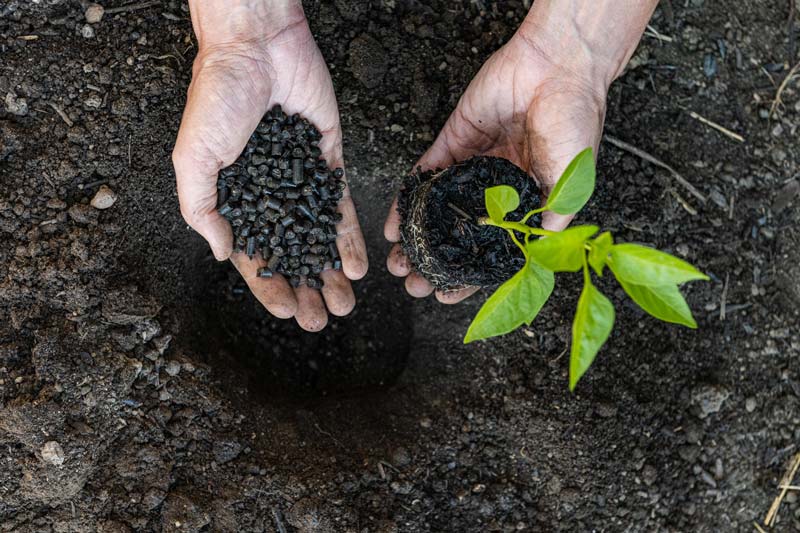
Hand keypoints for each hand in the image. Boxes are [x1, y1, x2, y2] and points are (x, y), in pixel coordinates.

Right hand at [173, 1, 367, 330]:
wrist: (255, 47)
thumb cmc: (215, 99)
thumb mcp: (193, 160)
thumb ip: (203, 209)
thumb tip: (220, 253)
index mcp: (235, 199)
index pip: (254, 255)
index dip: (270, 286)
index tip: (289, 312)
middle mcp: (270, 195)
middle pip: (292, 253)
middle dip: (307, 287)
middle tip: (323, 318)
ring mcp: (301, 180)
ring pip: (319, 236)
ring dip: (331, 272)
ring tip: (345, 303)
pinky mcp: (328, 160)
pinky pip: (340, 204)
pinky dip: (348, 236)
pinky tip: (358, 266)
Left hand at [384, 0, 655, 303]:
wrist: (557, 66)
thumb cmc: (575, 120)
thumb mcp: (572, 180)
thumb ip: (552, 218)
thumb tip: (535, 257)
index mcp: (527, 202)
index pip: (492, 249)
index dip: (470, 276)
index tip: (445, 295)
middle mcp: (496, 189)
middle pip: (458, 235)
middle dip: (434, 262)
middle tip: (412, 283)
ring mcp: (472, 166)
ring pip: (437, 210)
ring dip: (415, 237)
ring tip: (397, 263)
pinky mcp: (453, 142)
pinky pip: (424, 175)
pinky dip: (406, 199)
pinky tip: (391, 223)